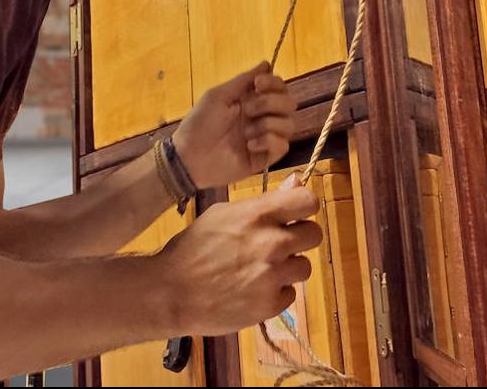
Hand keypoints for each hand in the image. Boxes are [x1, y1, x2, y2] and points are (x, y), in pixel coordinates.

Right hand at [155, 176, 321, 335]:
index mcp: (257, 215)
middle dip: (299, 238)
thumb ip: (263, 202)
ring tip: (262, 270)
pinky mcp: (271, 304)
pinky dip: (275, 293)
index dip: (304, 206)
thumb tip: (296, 182)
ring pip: (305, 266)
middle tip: (278, 245)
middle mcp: (272, 243)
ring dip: (288, 267)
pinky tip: (253, 290)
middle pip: (315, 234)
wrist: (172, 292)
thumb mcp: (222, 214)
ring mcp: (273, 276)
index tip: (295, 214)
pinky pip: (289, 294)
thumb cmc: (192, 247)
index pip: (308, 200)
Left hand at [172, 62, 296, 189]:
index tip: (258, 84)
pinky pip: (283, 146)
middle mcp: (263, 117)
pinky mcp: (266, 157)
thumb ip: (243, 80)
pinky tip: (249, 146)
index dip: (274, 83)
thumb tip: (266, 63)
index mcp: (252, 100)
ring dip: (268, 124)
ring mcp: (266, 137)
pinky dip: (268, 142)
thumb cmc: (200, 123)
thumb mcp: (218, 96)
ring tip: (246, 132)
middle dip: (270, 103)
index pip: (279, 87)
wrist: (190, 157)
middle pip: (290, 103)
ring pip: (290, 124)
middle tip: (247, 110)